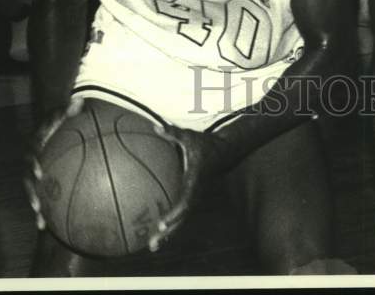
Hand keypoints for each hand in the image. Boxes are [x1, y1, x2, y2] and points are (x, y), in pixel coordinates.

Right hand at [24, 97, 84, 229]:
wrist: (48, 127)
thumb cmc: (57, 121)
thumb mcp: (61, 113)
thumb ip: (69, 109)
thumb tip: (79, 101)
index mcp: (33, 146)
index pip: (31, 155)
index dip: (33, 164)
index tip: (39, 173)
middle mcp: (30, 162)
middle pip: (27, 180)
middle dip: (31, 193)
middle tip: (37, 205)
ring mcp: (33, 174)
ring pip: (31, 193)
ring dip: (35, 207)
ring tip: (41, 223)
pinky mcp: (39, 183)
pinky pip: (40, 197)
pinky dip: (44, 211)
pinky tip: (48, 227)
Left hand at [146, 123, 227, 252]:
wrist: (223, 151)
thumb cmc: (204, 144)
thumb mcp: (189, 137)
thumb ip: (173, 133)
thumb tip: (155, 127)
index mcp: (195, 181)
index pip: (185, 202)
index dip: (175, 213)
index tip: (162, 222)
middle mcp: (195, 194)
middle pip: (182, 219)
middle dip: (168, 233)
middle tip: (152, 245)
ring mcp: (195, 198)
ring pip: (182, 221)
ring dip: (168, 234)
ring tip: (152, 246)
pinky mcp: (192, 198)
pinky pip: (181, 214)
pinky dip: (170, 224)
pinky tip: (156, 229)